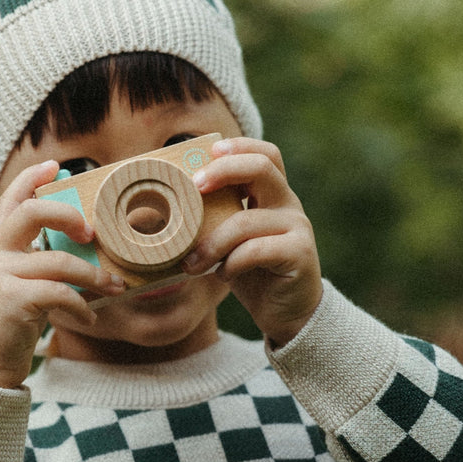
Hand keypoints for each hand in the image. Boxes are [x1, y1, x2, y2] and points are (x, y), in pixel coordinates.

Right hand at [0, 161, 125, 387]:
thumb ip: (36, 264)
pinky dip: (81, 306)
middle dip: (68, 216)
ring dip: (93, 276)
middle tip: (92, 234)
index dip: (31, 179)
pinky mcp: (12, 300)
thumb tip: (83, 251)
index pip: (10, 201)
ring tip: (112, 288)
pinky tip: (88, 317)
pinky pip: (60, 293)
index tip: (55, 166)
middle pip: (32, 213)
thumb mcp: (18, 288)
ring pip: (58, 261)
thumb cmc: (7, 329)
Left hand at [181, 138, 322, 347]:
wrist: (286, 313)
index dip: (237, 148)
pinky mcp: (300, 253)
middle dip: (223, 171)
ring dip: (212, 243)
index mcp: (272, 196)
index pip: (265, 155)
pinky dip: (232, 263)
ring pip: (246, 221)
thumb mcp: (229, 244)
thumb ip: (213, 222)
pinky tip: (224, 275)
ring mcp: (297, 227)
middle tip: (194, 187)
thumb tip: (163, 210)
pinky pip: (255, 250)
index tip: (205, 156)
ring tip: (192, 264)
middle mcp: (288, 204)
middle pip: (262, 168)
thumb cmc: (252, 274)